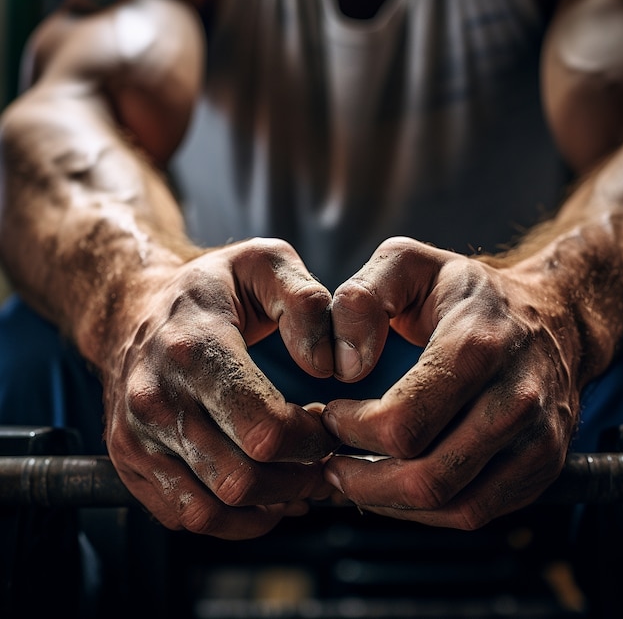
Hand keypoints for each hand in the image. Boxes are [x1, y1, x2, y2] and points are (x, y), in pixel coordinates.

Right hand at [102, 238, 338, 538]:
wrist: (137, 308)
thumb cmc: (210, 289)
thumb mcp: (264, 263)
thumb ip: (306, 301)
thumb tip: (329, 363)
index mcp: (193, 349)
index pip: (264, 428)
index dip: (313, 440)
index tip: (330, 426)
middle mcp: (156, 398)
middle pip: (242, 477)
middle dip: (299, 479)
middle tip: (324, 460)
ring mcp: (137, 436)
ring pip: (214, 508)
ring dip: (271, 505)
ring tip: (300, 481)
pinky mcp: (131, 460)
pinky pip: (185, 516)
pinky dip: (233, 520)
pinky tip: (265, 497)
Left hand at [323, 237, 580, 528]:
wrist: (551, 316)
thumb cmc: (468, 293)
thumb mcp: (407, 263)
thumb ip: (363, 297)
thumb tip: (344, 364)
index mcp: (477, 346)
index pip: (403, 421)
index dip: (352, 429)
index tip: (329, 414)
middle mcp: (516, 399)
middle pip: (427, 476)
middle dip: (361, 478)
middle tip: (330, 459)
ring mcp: (536, 440)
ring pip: (453, 506)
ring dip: (389, 502)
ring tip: (354, 477)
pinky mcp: (542, 467)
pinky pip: (476, 512)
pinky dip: (425, 512)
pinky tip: (394, 487)